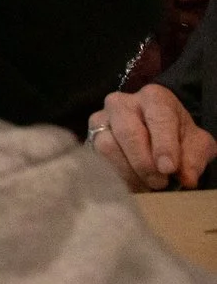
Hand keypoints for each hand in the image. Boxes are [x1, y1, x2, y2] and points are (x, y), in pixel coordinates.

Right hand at [88, 85, 215, 190]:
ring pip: (107, 146)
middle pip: (128, 132)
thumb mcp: (196, 145)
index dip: (164, 145)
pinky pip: (95, 159)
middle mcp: (121, 103)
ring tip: (146, 185)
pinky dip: (114, 176)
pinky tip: (131, 184)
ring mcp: (100, 120)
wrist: (157, 139)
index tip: (169, 169)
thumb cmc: (177, 138)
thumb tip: (186, 178)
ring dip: (128, 172)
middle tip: (159, 183)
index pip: (158, 117)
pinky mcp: (87, 138)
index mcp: (154, 98)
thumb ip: (194, 158)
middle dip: (144, 162)